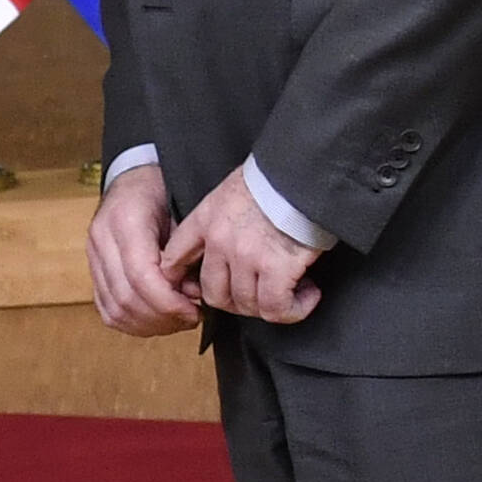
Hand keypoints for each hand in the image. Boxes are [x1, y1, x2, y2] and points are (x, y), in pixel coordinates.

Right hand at [85, 161, 196, 337]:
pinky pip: (106, 308)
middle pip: (126, 298)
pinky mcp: (93, 269)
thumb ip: (186, 255)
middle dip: (162, 317)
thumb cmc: (161, 191)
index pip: (142, 276)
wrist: (133, 179)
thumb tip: (191, 294)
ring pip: (114, 308)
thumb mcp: (184, 213)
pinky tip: (155, 320)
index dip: (170, 302)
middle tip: (190, 317)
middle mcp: (101, 239)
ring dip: (148, 324)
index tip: (194, 310)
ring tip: (175, 320)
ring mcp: (92, 255)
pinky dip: (131, 322)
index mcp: (125, 220)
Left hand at [168, 167, 325, 323]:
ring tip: (291, 291)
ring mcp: (246, 256)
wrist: (305, 172)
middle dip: (237, 303)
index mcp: (205, 219)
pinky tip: (307, 296)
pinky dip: (293, 310)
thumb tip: (224, 247)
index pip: (174, 259)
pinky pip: (276, 308)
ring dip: (270, 305)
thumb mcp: (231, 192)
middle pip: (213, 294)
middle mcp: (220, 241)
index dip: (183, 281)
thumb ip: (218, 219)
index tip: (198, 290)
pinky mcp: (277, 268)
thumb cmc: (275, 180)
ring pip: (246, 305)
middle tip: (260, 295)